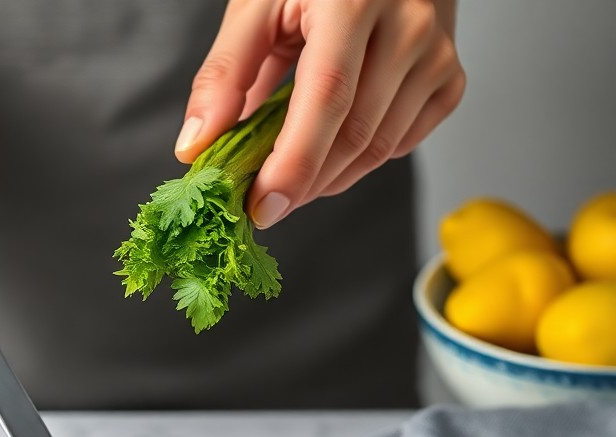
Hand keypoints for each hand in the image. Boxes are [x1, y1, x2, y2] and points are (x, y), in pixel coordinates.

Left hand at [177, 0, 464, 227]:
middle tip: (264, 201)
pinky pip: (403, 143)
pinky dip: (362, 160)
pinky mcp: (449, 76)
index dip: (293, 164)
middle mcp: (408, 24)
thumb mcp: (259, 2)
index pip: (326, 98)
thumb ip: (225, 72)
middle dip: (305, 183)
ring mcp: (436, 53)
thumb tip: (196, 146)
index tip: (262, 207)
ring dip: (329, 178)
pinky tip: (335, 146)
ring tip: (291, 175)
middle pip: (355, 135)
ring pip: (380, 149)